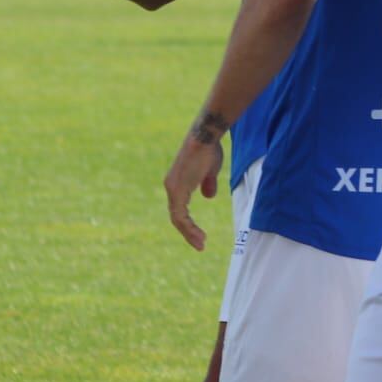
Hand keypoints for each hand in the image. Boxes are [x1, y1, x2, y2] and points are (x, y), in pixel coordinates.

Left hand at [163, 128, 222, 252]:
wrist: (205, 136)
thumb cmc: (209, 148)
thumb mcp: (210, 170)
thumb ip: (207, 184)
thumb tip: (208, 196)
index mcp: (177, 184)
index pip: (179, 210)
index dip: (189, 224)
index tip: (200, 236)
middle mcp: (171, 187)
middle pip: (177, 217)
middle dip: (188, 232)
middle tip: (200, 245)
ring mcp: (173, 189)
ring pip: (178, 218)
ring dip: (189, 233)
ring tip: (200, 244)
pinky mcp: (177, 189)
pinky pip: (180, 215)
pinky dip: (189, 226)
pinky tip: (199, 234)